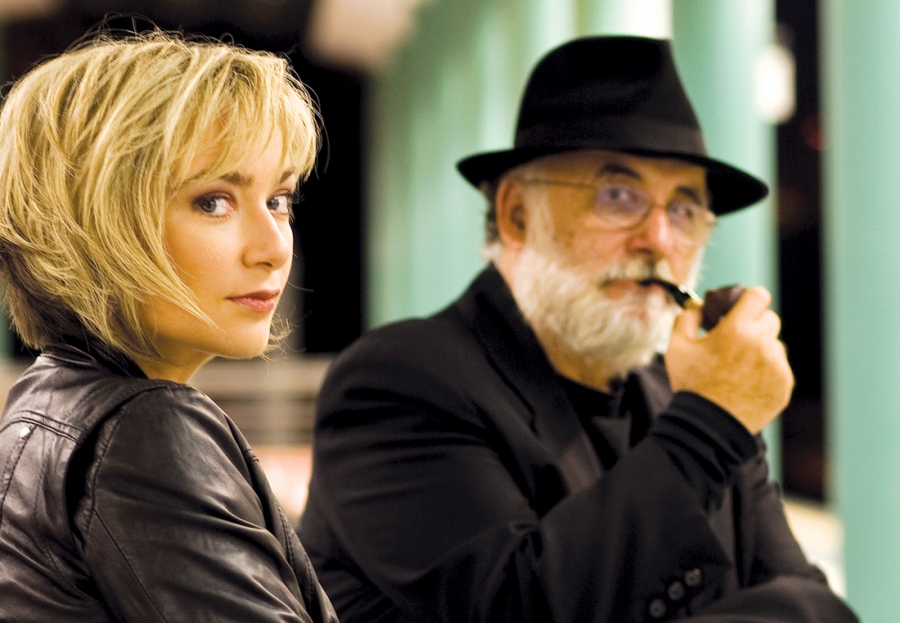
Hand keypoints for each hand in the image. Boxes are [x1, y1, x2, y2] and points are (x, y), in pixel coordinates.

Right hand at [665, 286, 793, 433]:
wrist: (709, 426)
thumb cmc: (691, 385)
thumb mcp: (677, 348)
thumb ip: (686, 319)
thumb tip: (698, 307)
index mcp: (737, 329)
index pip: (758, 296)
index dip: (750, 300)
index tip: (742, 308)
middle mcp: (762, 343)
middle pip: (770, 319)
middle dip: (754, 325)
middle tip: (736, 340)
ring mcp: (777, 365)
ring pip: (775, 345)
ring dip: (761, 349)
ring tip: (739, 368)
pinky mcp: (784, 384)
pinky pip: (780, 368)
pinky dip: (766, 372)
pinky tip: (746, 384)